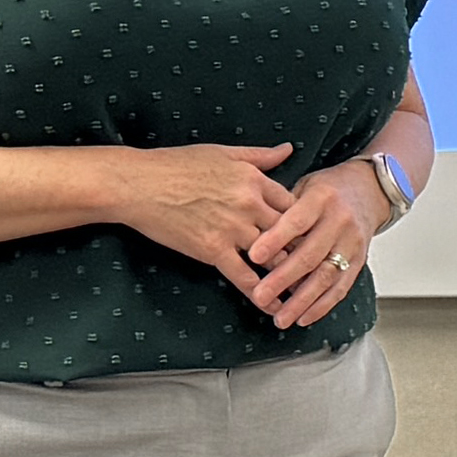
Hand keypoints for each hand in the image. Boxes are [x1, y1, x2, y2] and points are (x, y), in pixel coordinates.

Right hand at [97, 141, 299, 284]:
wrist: (138, 184)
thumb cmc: (176, 165)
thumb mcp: (223, 153)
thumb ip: (259, 156)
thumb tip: (288, 150)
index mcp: (254, 180)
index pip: (293, 205)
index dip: (305, 223)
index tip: (314, 237)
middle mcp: (249, 204)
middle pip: (290, 233)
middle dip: (304, 252)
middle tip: (318, 269)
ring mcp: (232, 228)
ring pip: (272, 257)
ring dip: (288, 276)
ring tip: (305, 293)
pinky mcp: (212, 250)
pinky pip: (244, 277)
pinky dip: (261, 293)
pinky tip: (274, 306)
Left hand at [223, 162, 392, 331]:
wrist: (369, 190)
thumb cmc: (327, 190)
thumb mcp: (303, 186)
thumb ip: (282, 208)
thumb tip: (253, 235)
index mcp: (322, 198)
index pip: (296, 222)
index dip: (275, 240)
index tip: (253, 257)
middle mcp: (340, 221)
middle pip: (310, 254)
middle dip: (283, 279)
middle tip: (260, 295)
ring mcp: (352, 243)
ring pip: (326, 276)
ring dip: (302, 301)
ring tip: (281, 318)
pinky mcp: (359, 261)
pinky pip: (341, 287)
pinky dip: (322, 306)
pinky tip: (304, 318)